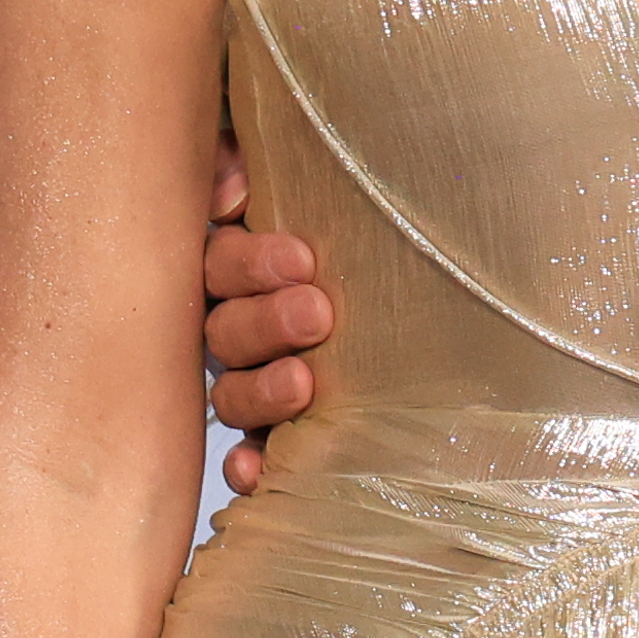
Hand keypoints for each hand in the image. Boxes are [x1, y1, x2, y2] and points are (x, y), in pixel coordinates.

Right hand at [201, 140, 332, 494]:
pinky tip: (253, 469)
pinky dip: (249, 463)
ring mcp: (252, 379)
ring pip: (233, 393)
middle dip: (267, 324)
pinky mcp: (277, 428)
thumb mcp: (308, 177)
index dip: (252, 265)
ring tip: (303, 384)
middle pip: (226, 332)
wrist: (416, 270)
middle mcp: (234, 322)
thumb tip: (231, 195)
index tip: (303, 261)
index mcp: (235, 263)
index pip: (222, 266)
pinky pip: (250, 451)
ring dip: (261, 392)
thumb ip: (247, 168)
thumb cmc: (348, 208)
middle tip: (316, 314)